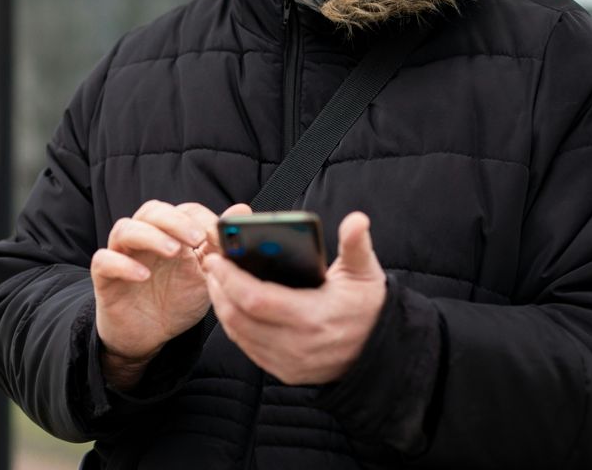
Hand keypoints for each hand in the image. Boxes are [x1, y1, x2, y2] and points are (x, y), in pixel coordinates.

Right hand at [92, 201, 243, 388]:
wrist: (149, 336)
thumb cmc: (176, 301)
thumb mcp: (205, 275)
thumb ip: (219, 246)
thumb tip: (241, 210)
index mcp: (170, 233)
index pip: (182, 210)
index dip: (201, 218)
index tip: (219, 235)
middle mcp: (144, 238)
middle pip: (152, 211)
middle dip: (176, 221)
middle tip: (196, 238)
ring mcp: (122, 254)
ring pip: (125, 228)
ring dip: (150, 236)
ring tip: (173, 252)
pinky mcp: (105, 277)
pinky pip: (104, 260)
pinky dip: (122, 264)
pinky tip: (143, 275)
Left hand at [203, 211, 385, 385]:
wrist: (380, 350)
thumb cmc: (368, 305)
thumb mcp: (365, 273)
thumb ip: (357, 245)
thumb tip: (357, 220)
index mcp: (314, 317)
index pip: (257, 300)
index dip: (231, 279)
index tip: (217, 258)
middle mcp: (298, 345)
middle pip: (240, 318)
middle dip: (219, 289)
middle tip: (211, 263)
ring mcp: (290, 362)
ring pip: (239, 334)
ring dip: (222, 306)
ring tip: (216, 279)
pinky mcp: (285, 371)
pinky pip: (248, 347)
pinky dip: (234, 325)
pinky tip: (229, 303)